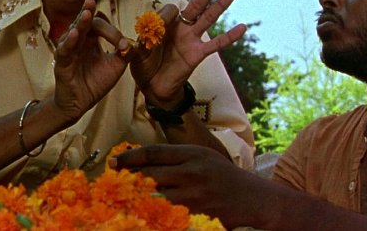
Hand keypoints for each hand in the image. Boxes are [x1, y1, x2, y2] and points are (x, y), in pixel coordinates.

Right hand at [52, 0, 129, 121]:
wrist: (81, 104)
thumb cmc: (95, 82)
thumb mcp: (116, 66)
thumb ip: (125, 53)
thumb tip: (133, 42)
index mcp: (91, 39)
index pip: (99, 26)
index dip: (111, 31)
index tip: (122, 44)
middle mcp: (79, 41)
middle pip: (83, 22)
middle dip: (87, 11)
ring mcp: (69, 50)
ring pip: (73, 32)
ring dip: (80, 23)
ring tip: (86, 13)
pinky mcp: (62, 63)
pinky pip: (65, 50)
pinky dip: (69, 42)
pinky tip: (75, 34)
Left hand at [111, 144, 260, 228]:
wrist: (254, 199)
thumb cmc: (223, 177)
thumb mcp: (203, 158)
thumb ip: (176, 158)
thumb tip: (140, 160)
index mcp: (193, 153)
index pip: (153, 152)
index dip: (129, 158)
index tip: (112, 164)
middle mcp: (192, 171)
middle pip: (150, 175)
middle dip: (130, 181)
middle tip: (115, 185)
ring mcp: (195, 195)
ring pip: (156, 197)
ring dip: (141, 199)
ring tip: (128, 200)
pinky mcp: (197, 214)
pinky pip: (169, 214)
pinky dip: (157, 213)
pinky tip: (149, 213)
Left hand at [131, 0, 246, 107]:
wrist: (153, 88)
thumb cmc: (143, 66)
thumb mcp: (137, 51)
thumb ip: (141, 39)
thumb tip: (146, 29)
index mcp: (165, 23)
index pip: (172, 9)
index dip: (167, 15)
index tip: (157, 28)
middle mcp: (180, 28)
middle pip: (196, 6)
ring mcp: (191, 40)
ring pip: (208, 18)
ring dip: (221, 5)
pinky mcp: (198, 54)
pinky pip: (216, 44)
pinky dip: (229, 36)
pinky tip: (242, 27)